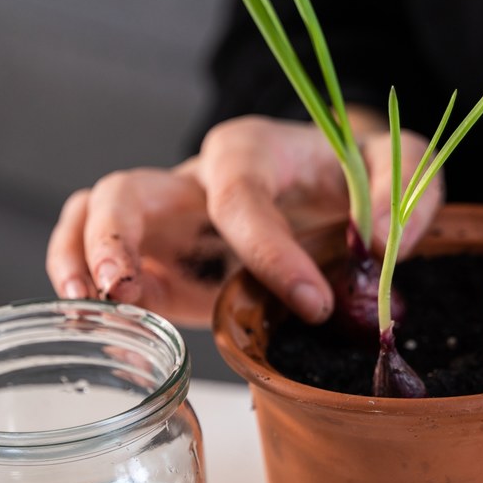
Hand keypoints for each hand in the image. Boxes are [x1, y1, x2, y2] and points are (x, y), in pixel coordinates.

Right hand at [45, 111, 441, 327]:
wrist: (332, 183)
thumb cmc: (355, 171)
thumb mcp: (400, 164)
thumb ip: (401, 192)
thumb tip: (377, 244)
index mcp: (250, 150)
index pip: (239, 195)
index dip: (268, 250)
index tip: (313, 302)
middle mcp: (194, 183)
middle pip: (125, 190)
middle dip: (117, 237)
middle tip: (127, 289)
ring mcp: (169, 224)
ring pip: (91, 219)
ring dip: (80, 261)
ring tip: (94, 308)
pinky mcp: (163, 265)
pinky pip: (102, 267)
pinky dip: (92, 295)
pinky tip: (106, 331)